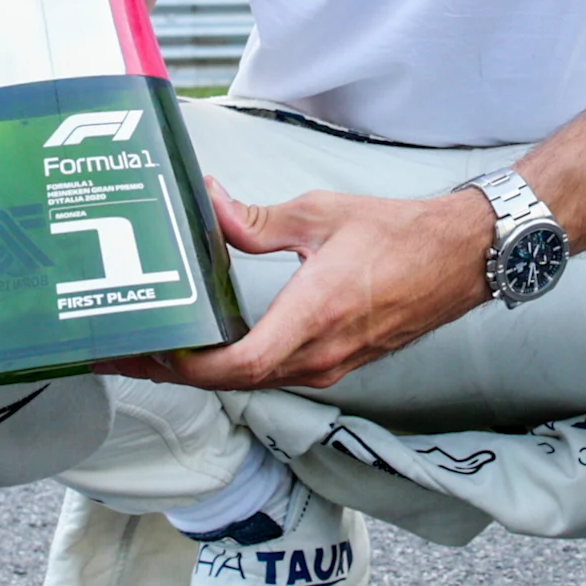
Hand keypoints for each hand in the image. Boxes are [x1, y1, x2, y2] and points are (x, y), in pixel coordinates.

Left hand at [147, 178, 493, 391]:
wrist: (458, 258)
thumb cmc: (400, 236)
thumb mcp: (320, 215)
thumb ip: (256, 220)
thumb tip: (209, 204)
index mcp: (316, 316)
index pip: (241, 364)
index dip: (190, 366)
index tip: (151, 350)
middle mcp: (321, 353)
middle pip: (234, 381)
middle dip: (176, 371)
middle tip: (126, 352)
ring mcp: (330, 364)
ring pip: (253, 381)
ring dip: (203, 371)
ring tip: (158, 349)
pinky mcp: (336, 362)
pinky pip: (275, 373)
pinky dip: (235, 366)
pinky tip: (212, 346)